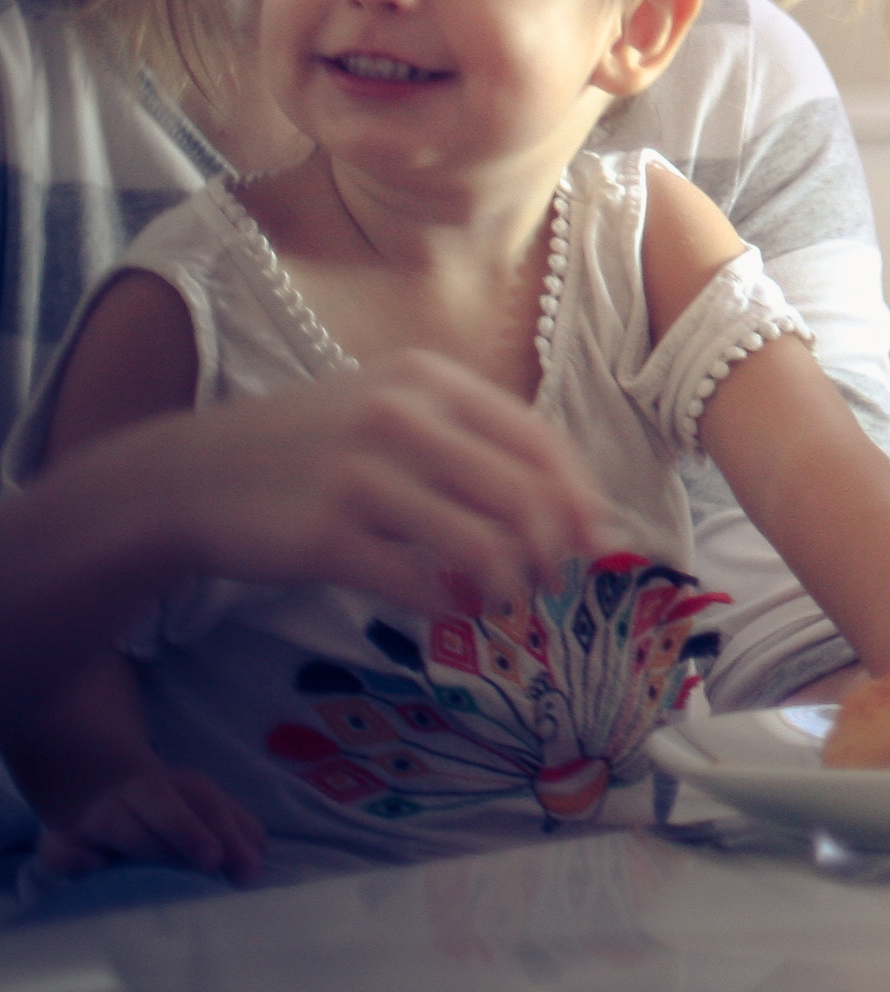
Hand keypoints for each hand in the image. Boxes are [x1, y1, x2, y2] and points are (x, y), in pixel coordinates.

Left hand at [38, 759, 264, 884]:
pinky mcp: (216, 794)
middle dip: (212, 833)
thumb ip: (68, 857)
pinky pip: (238, 811)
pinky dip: (250, 835)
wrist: (110, 782)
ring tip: (251, 871)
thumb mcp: (62, 846)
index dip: (177, 839)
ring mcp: (191, 787)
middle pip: (191, 806)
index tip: (205, 863)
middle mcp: (158, 788)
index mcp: (115, 805)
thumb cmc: (90, 832)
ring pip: (219, 805)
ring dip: (239, 837)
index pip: (144, 821)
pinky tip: (254, 861)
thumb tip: (96, 864)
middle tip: (231, 866)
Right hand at [140, 351, 608, 616]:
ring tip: (502, 601)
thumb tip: (568, 504)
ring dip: (508, 586)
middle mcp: (402, 418)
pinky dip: (450, 607)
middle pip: (523, 497)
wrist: (188, 477)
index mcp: (429, 380)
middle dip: (553, 551)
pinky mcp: (325, 537)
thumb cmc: (311, 447)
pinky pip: (421, 585)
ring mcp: (362, 477)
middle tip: (550, 582)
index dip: (579, 498)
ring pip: (482, 546)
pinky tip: (449, 610)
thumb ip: (469, 440)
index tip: (599, 541)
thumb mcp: (389, 408)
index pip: (539, 441)